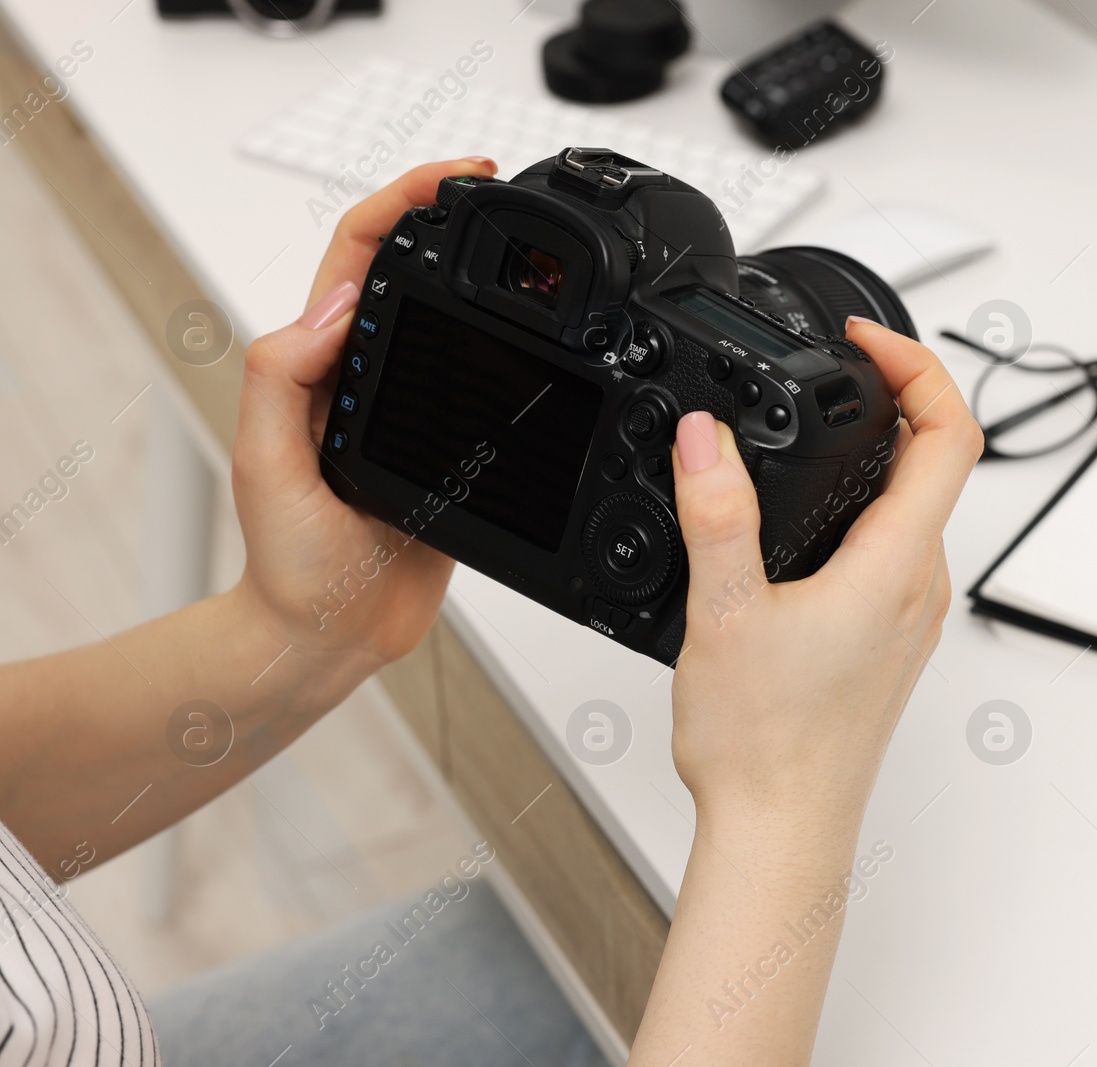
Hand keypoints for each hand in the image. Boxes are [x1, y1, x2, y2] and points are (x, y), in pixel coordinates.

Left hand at [231, 158, 497, 662]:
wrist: (330, 637)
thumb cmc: (290, 563)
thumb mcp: (267, 465)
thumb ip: (284, 381)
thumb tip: (328, 307)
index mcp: (320, 366)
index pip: (358, 259)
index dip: (403, 204)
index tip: (454, 179)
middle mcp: (366, 378)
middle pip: (406, 270)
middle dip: (445, 212)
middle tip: (493, 184)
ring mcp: (412, 412)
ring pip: (449, 322)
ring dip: (476, 271)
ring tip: (515, 239)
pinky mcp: (452, 450)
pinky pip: (483, 387)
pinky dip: (508, 351)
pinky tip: (534, 342)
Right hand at [668, 318, 982, 831]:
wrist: (781, 832)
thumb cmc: (766, 747)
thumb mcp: (724, 612)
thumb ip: (717, 513)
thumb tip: (706, 435)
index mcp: (896, 567)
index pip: (949, 435)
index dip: (919, 367)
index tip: (866, 341)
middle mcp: (918, 588)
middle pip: (938, 462)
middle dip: (895, 398)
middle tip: (838, 367)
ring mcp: (909, 617)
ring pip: (916, 508)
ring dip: (879, 456)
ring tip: (819, 428)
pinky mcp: (888, 641)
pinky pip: (895, 551)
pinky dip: (865, 509)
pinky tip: (807, 522)